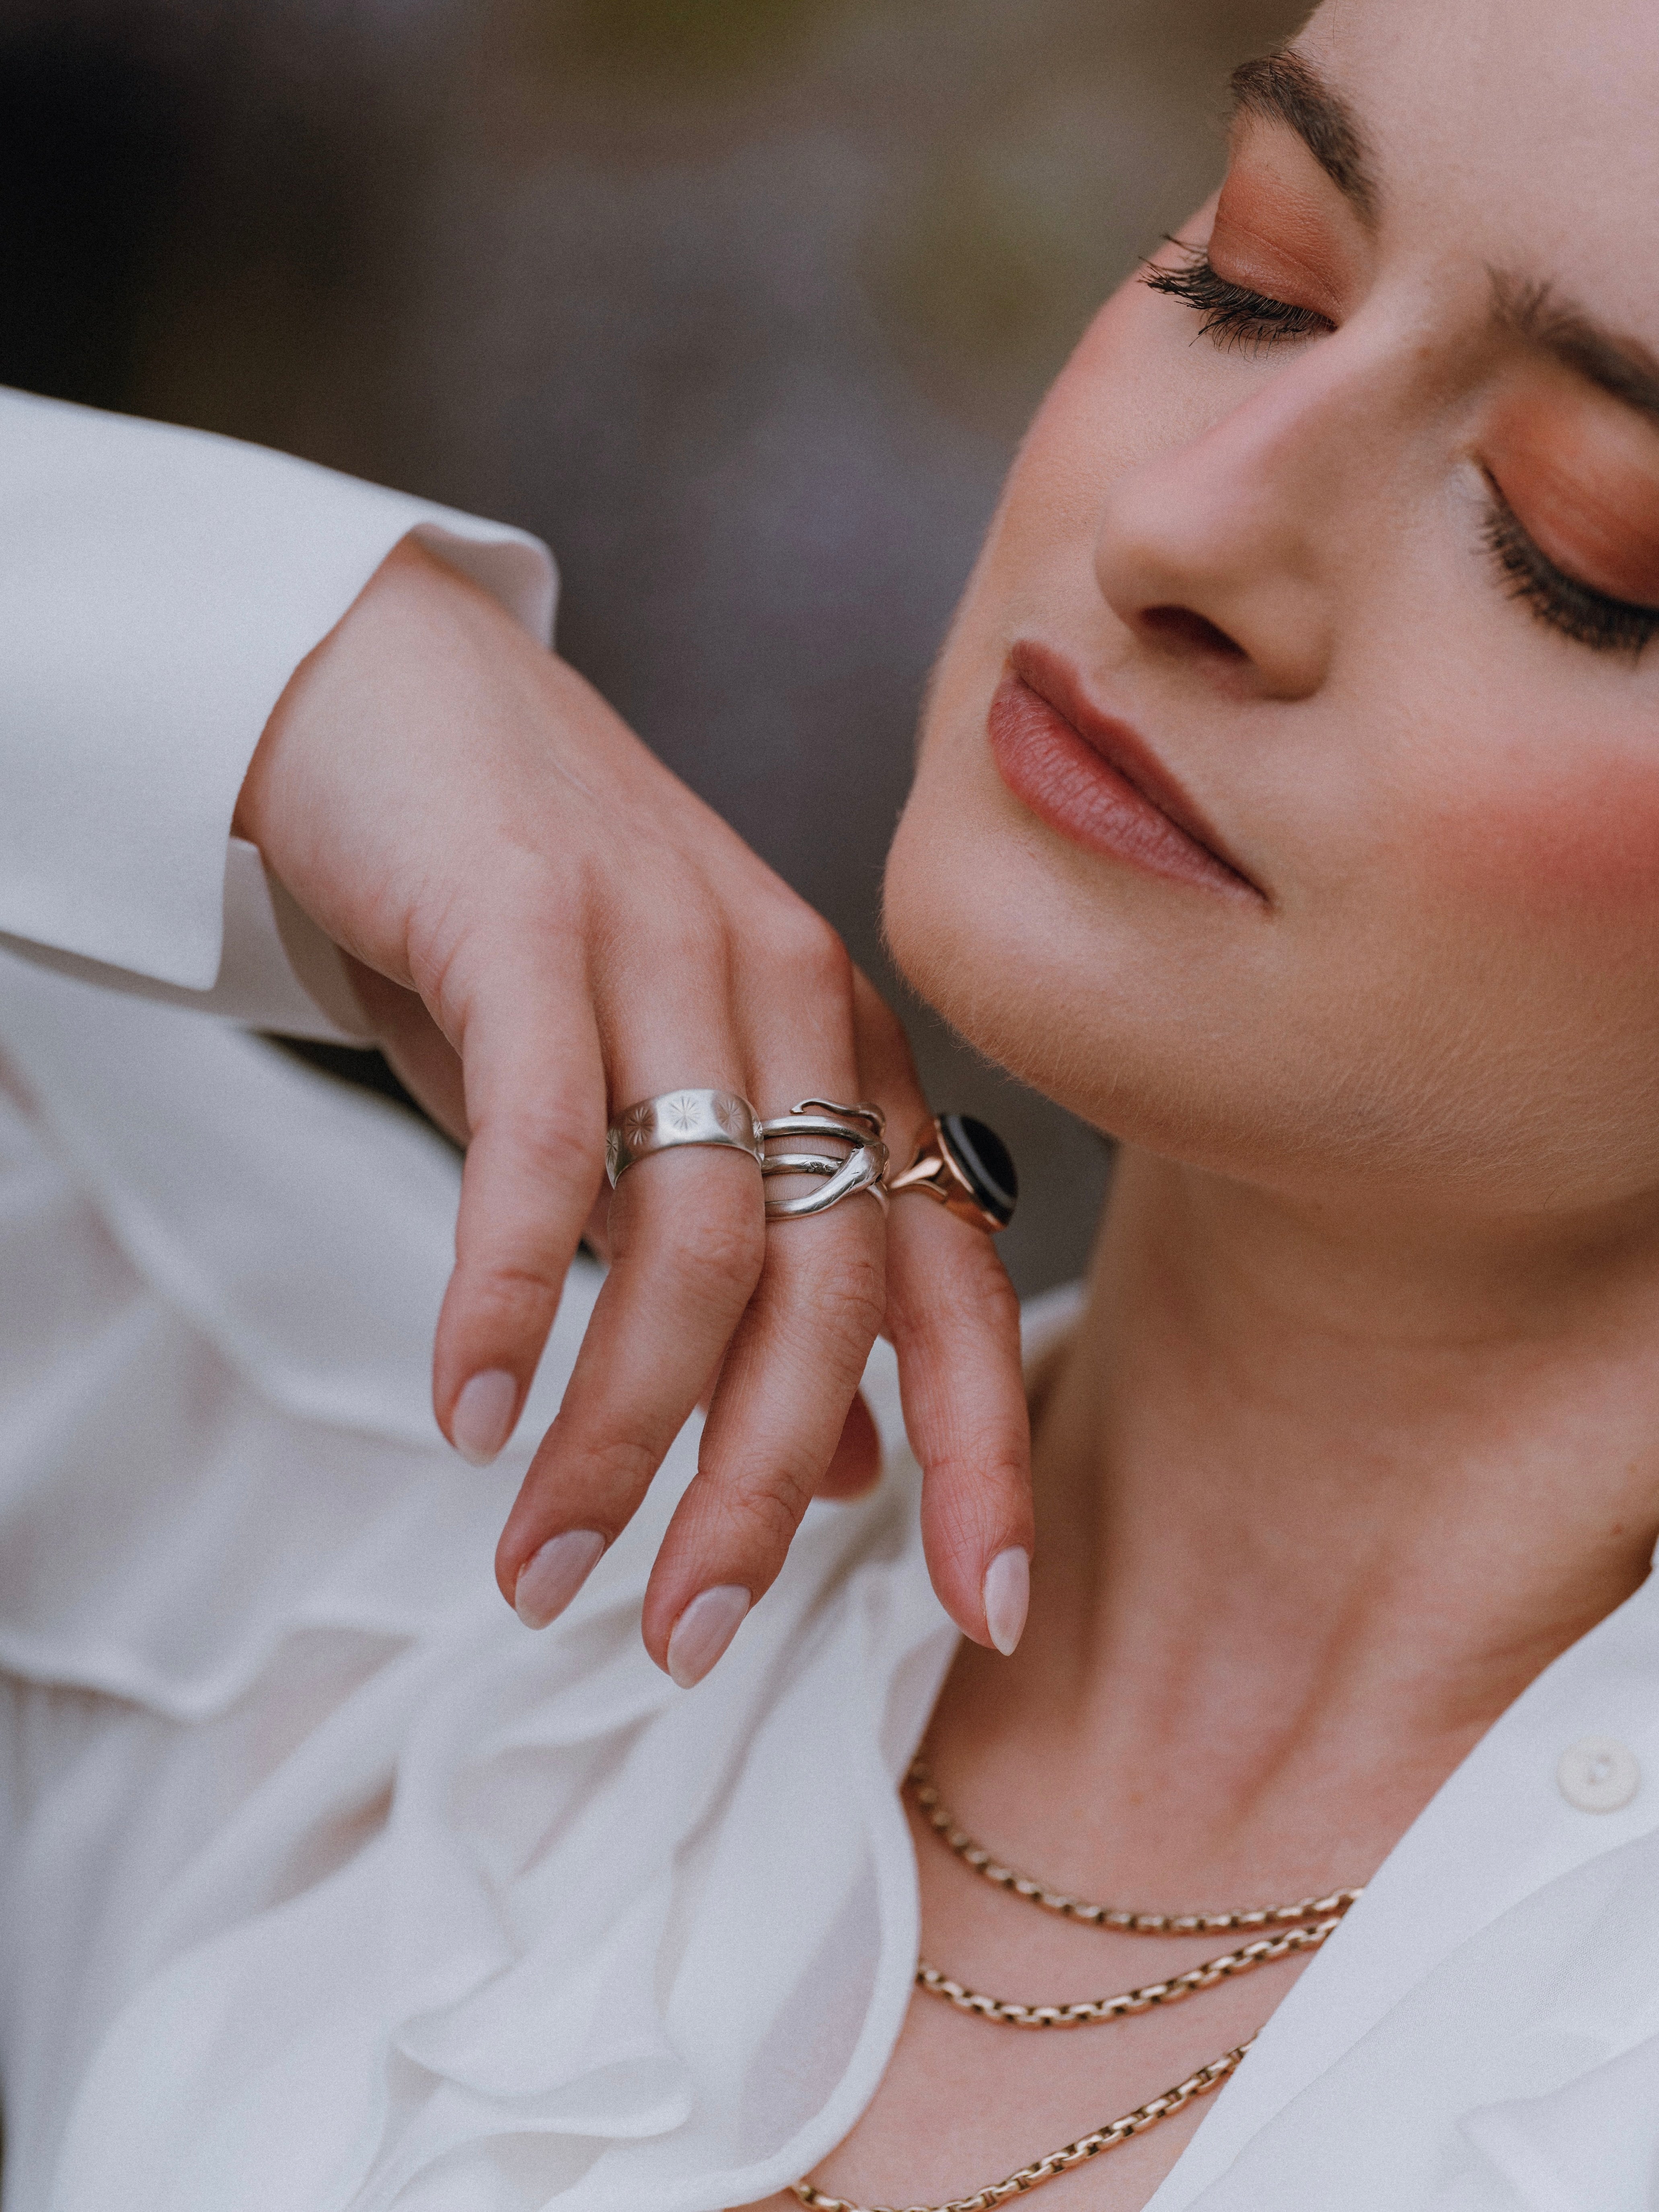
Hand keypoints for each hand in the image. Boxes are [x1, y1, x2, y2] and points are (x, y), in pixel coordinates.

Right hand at [235, 538, 1031, 1678]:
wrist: (393, 697)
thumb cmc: (526, 929)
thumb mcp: (656, 1107)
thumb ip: (754, 1272)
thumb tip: (849, 1461)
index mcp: (842, 1049)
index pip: (948, 1277)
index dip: (984, 1448)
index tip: (993, 1613)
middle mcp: (788, 1000)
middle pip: (826, 1287)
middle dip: (762, 1488)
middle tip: (684, 1639)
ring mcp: (667, 951)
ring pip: (692, 1240)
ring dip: (614, 1431)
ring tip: (539, 1568)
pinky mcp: (528, 922)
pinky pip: (544, 1144)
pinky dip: (506, 1293)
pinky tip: (467, 1415)